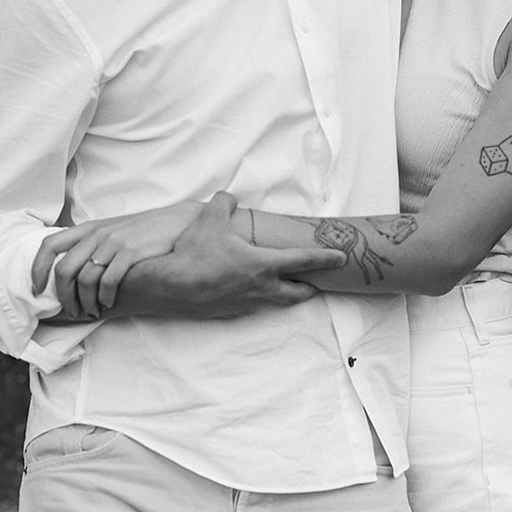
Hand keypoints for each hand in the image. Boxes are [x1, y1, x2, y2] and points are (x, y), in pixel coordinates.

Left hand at [32, 201, 204, 317]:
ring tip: (92, 311)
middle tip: (72, 311)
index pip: (50, 246)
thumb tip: (70, 270)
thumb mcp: (113, 231)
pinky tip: (108, 303)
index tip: (37, 289)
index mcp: (89, 229)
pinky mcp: (131, 253)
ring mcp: (114, 243)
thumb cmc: (144, 232)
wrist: (178, 223)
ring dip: (85, 302)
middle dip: (63, 297)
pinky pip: (108, 281)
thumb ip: (92, 244)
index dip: (37, 269)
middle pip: (64, 270)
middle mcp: (97, 234)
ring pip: (84, 280)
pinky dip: (104, 298)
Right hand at [115, 191, 348, 318]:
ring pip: (274, 302)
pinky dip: (257, 298)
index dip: (325, 258)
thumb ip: (224, 203)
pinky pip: (251, 305)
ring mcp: (246, 304)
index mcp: (263, 265)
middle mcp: (260, 288)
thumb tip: (228, 199)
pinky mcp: (230, 313)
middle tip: (315, 282)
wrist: (170, 288)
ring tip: (283, 286)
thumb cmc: (195, 254)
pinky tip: (246, 290)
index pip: (303, 260)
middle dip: (310, 288)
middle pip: (297, 293)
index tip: (341, 258)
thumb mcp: (210, 218)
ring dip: (283, 294)